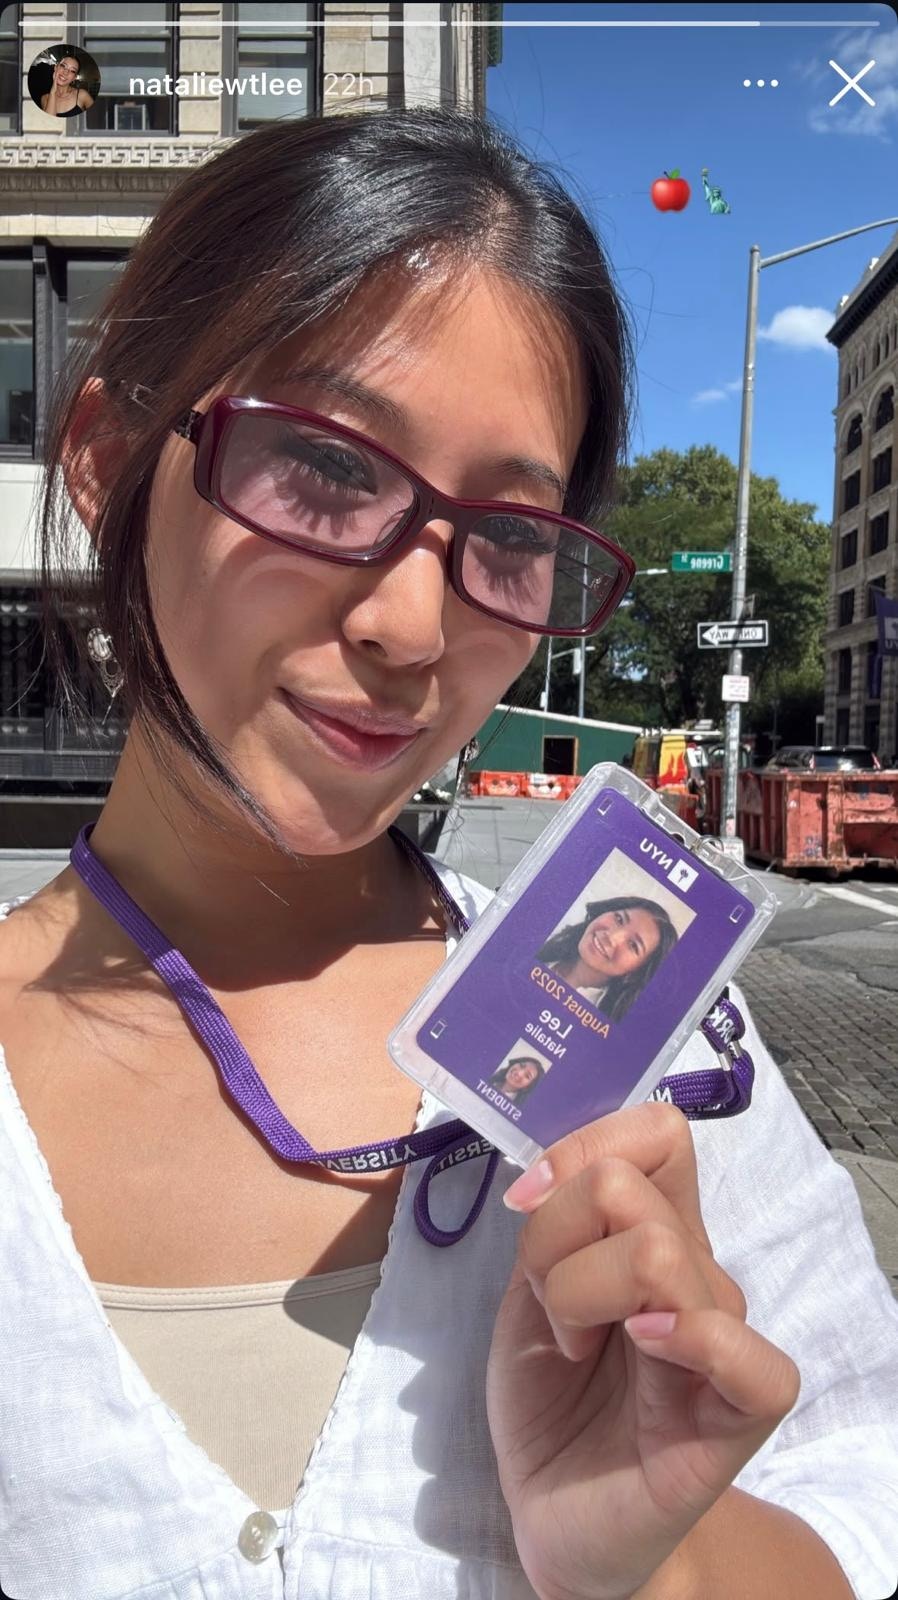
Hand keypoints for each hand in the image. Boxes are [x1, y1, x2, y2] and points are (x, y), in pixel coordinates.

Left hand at [486, 1103, 799, 1599]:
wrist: (558, 1516)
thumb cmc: (549, 1398)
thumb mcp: (528, 1293)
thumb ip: (551, 1224)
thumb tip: (549, 1172)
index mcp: (654, 1230)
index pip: (658, 1132)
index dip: (584, 1146)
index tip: (526, 1200)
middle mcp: (696, 1269)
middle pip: (628, 1185)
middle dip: (552, 1239)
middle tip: (548, 1308)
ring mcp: (723, 1336)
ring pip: (654, 1250)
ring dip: (576, 1294)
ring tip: (573, 1348)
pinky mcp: (740, 1410)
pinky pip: (736, 1345)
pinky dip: (680, 1335)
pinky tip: (638, 1351)